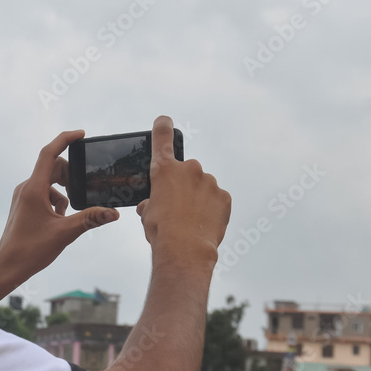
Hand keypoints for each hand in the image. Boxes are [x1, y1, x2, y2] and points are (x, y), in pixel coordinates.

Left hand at [0, 129, 119, 286]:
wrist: (7, 266)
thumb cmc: (30, 250)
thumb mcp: (65, 233)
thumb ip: (90, 219)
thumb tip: (113, 213)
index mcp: (34, 189)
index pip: (49, 153)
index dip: (65, 140)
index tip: (81, 134)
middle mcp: (26, 188)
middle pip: (53, 168)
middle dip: (70, 177)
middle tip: (82, 193)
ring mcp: (23, 196)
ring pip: (49, 183)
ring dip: (63, 194)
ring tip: (66, 217)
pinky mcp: (24, 205)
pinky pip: (44, 194)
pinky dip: (55, 202)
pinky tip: (58, 222)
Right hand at [136, 116, 230, 262]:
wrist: (185, 249)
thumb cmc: (162, 231)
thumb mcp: (146, 214)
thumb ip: (151, 201)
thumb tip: (153, 205)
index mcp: (164, 169)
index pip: (162, 136)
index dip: (163, 126)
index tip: (165, 120)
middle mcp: (189, 169)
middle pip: (186, 172)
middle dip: (183, 186)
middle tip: (177, 208)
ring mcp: (209, 182)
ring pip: (202, 187)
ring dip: (198, 198)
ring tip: (190, 221)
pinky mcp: (224, 196)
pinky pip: (216, 200)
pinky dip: (211, 209)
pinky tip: (203, 223)